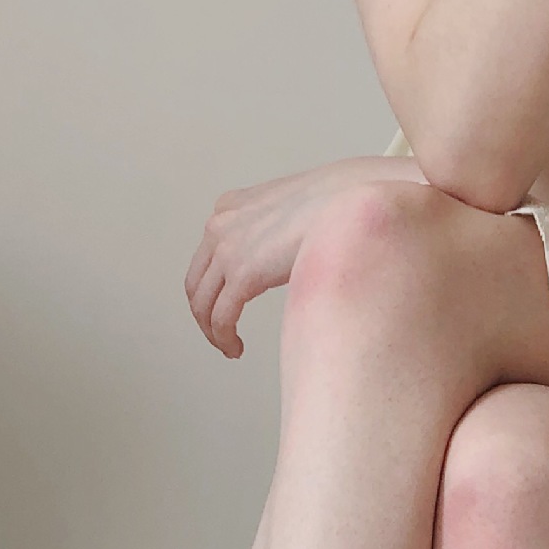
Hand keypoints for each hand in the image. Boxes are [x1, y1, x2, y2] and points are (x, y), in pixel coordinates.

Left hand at [184, 156, 423, 357]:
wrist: (352, 199)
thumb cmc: (338, 205)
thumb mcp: (291, 213)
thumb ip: (276, 234)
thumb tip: (284, 261)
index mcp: (231, 208)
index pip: (206, 258)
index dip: (211, 291)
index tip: (226, 310)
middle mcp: (222, 225)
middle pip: (196, 283)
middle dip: (205, 316)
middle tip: (222, 337)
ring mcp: (229, 248)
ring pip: (202, 304)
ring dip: (213, 333)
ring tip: (230, 349)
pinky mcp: (243, 273)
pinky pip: (221, 318)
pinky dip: (223, 339)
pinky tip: (236, 349)